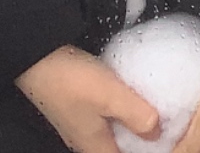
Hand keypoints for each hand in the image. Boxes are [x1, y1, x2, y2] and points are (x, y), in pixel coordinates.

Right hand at [16, 45, 161, 152]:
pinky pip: (106, 114)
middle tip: (164, 122)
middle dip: (140, 139)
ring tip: (154, 107)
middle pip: (119, 147)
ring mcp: (80, 122)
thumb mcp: (111, 96)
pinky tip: (131, 92)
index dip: (145, 151)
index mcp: (94, 147)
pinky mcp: (78, 105)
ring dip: (132, 122)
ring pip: (114, 130)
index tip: (163, 138)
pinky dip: (121, 108)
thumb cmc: (70, 79)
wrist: (34, 56)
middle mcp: (86, 140)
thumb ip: (138, 116)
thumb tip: (158, 132)